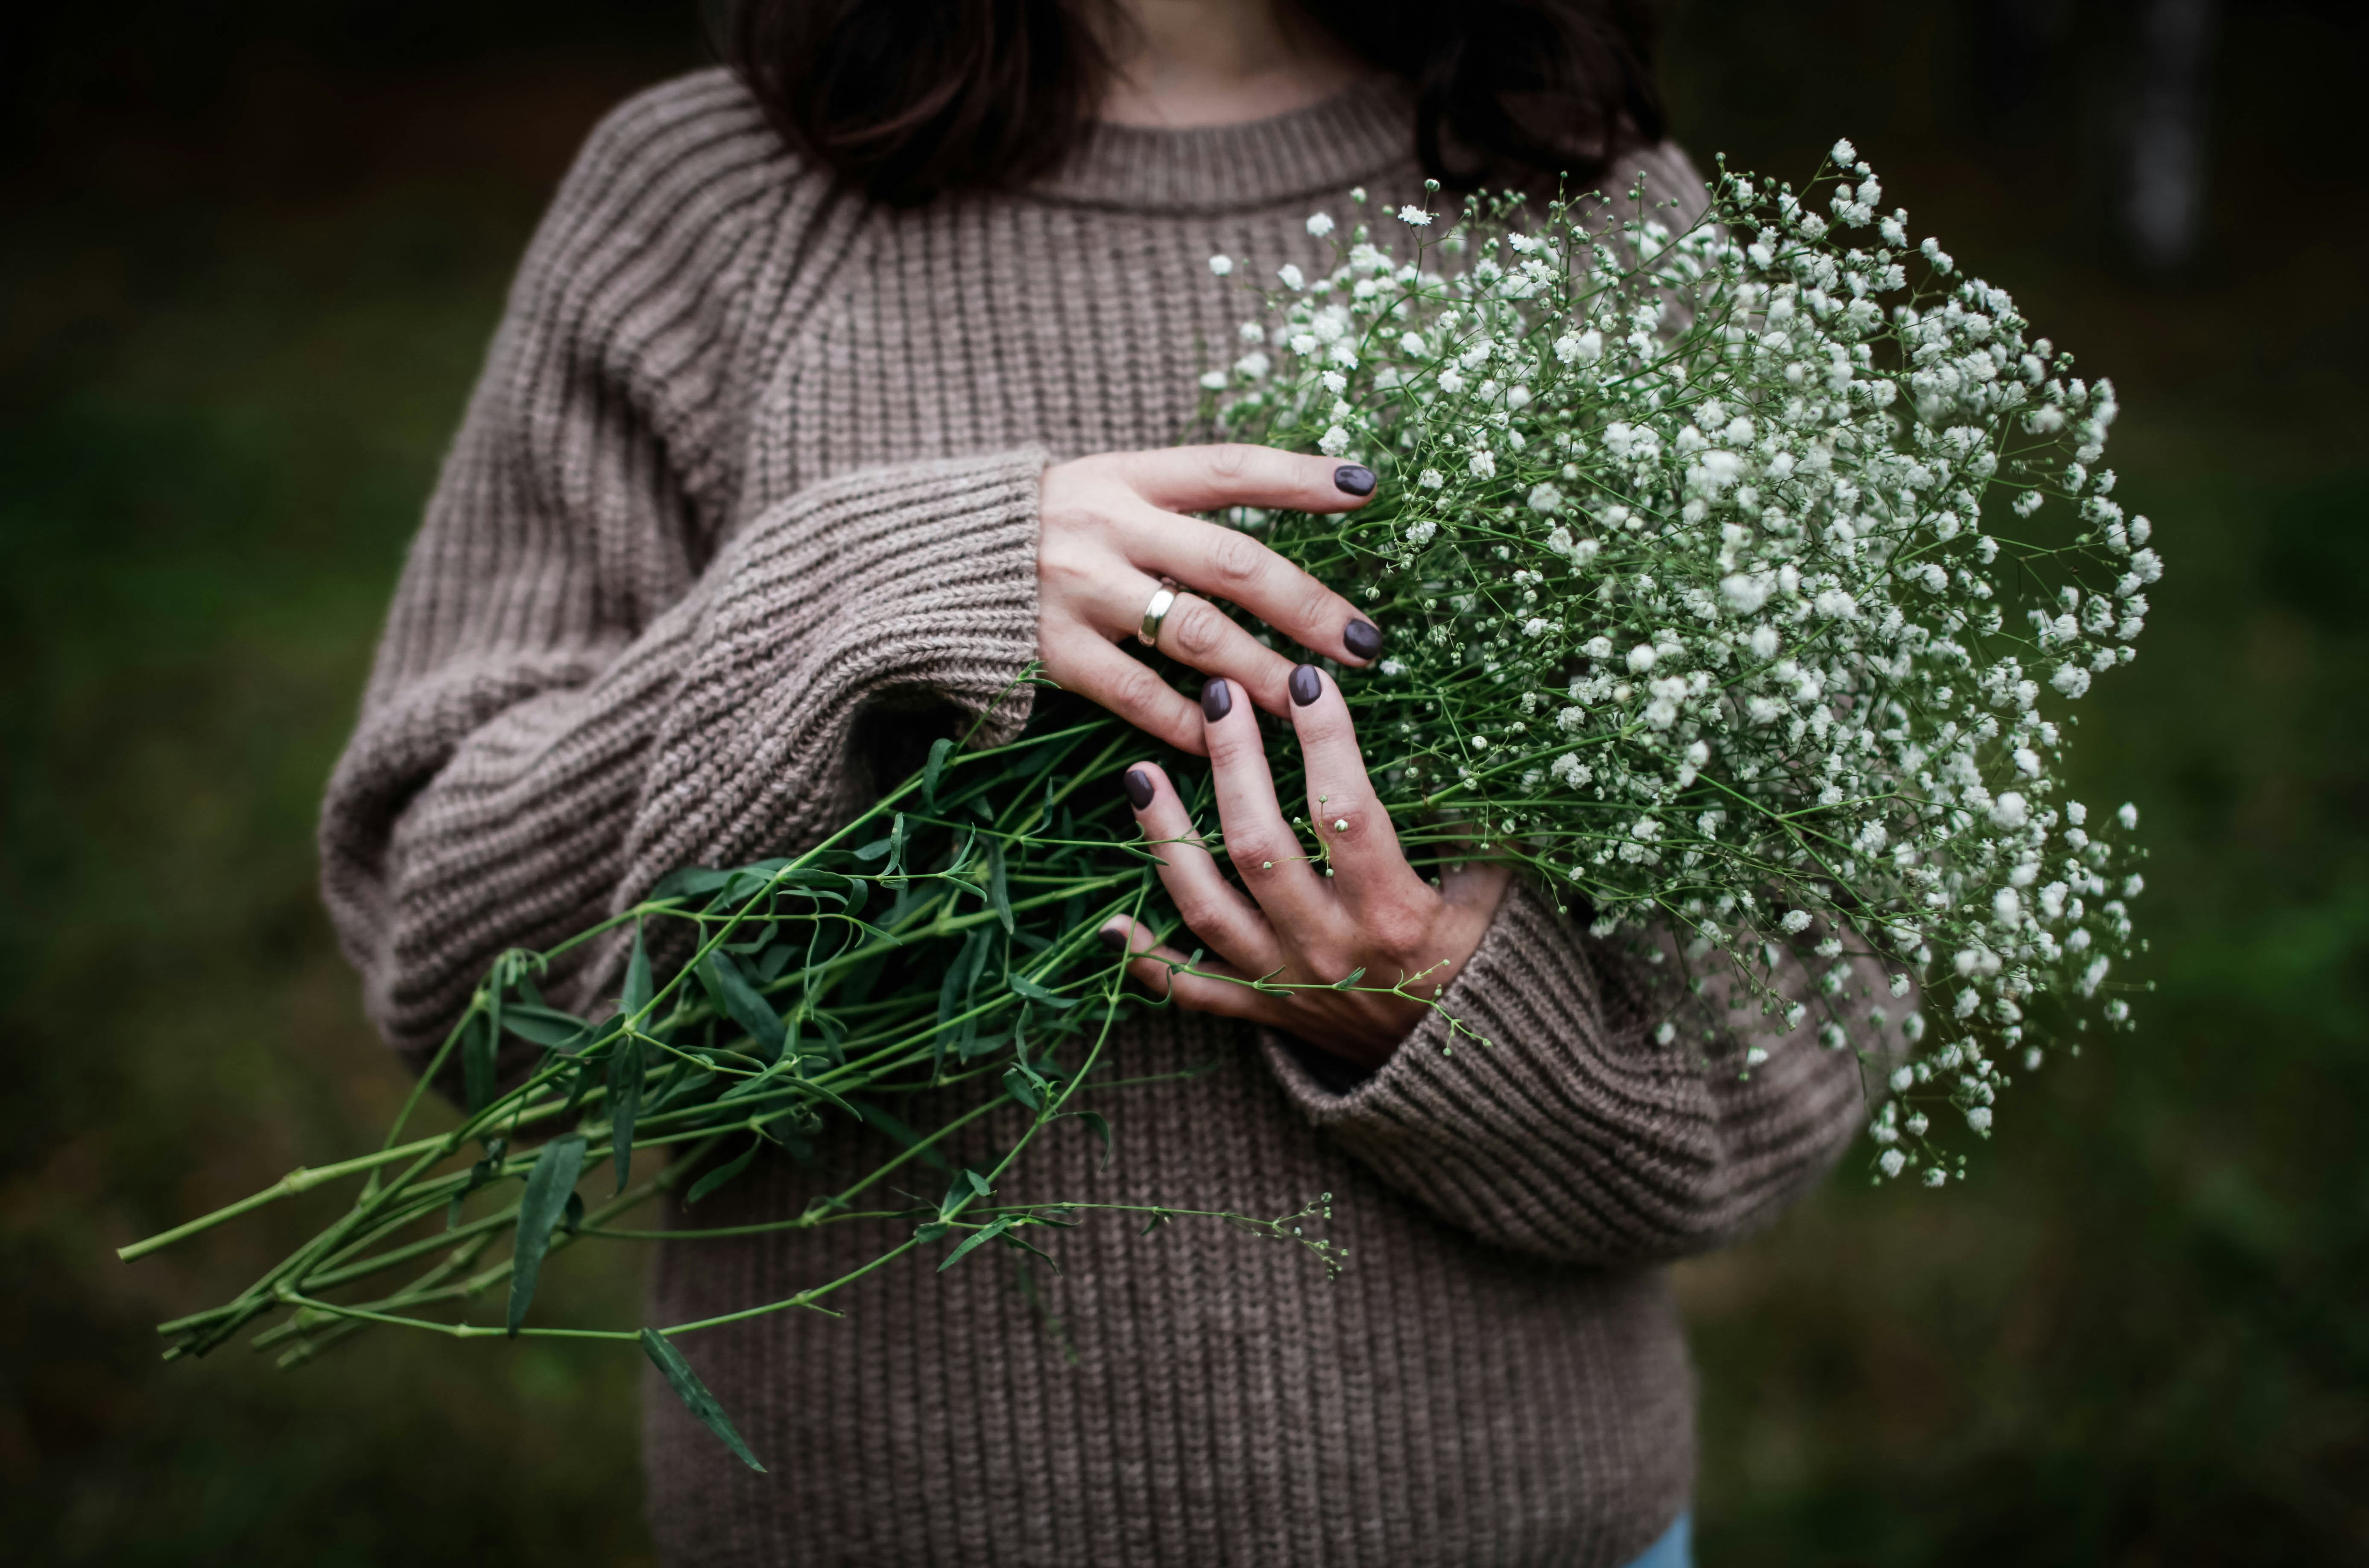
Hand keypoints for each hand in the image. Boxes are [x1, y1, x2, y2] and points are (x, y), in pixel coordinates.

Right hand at [1036, 445, 1386, 753]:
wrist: (924, 558)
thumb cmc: (1042, 528)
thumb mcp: (1103, 490)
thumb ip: (1177, 510)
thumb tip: (1277, 528)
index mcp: (1128, 475)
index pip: (1229, 467)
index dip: (1299, 476)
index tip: (1366, 488)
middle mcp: (1109, 525)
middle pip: (1230, 562)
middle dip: (1305, 605)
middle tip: (1364, 642)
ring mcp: (1080, 589)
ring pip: (1194, 634)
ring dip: (1262, 670)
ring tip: (1312, 698)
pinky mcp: (1054, 649)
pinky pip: (1137, 694)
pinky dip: (1189, 721)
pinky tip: (1231, 740)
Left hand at [1098, 667, 1511, 1069]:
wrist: (1458, 1074)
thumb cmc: (1479, 967)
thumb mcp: (1494, 898)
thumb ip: (1472, 831)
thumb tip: (1457, 753)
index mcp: (1392, 913)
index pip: (1347, 812)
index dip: (1325, 741)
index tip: (1305, 679)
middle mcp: (1329, 946)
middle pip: (1260, 845)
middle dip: (1234, 763)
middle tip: (1216, 696)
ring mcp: (1286, 981)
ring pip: (1208, 906)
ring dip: (1168, 839)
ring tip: (1138, 774)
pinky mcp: (1264, 1010)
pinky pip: (1194, 989)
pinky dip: (1151, 959)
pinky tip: (1111, 922)